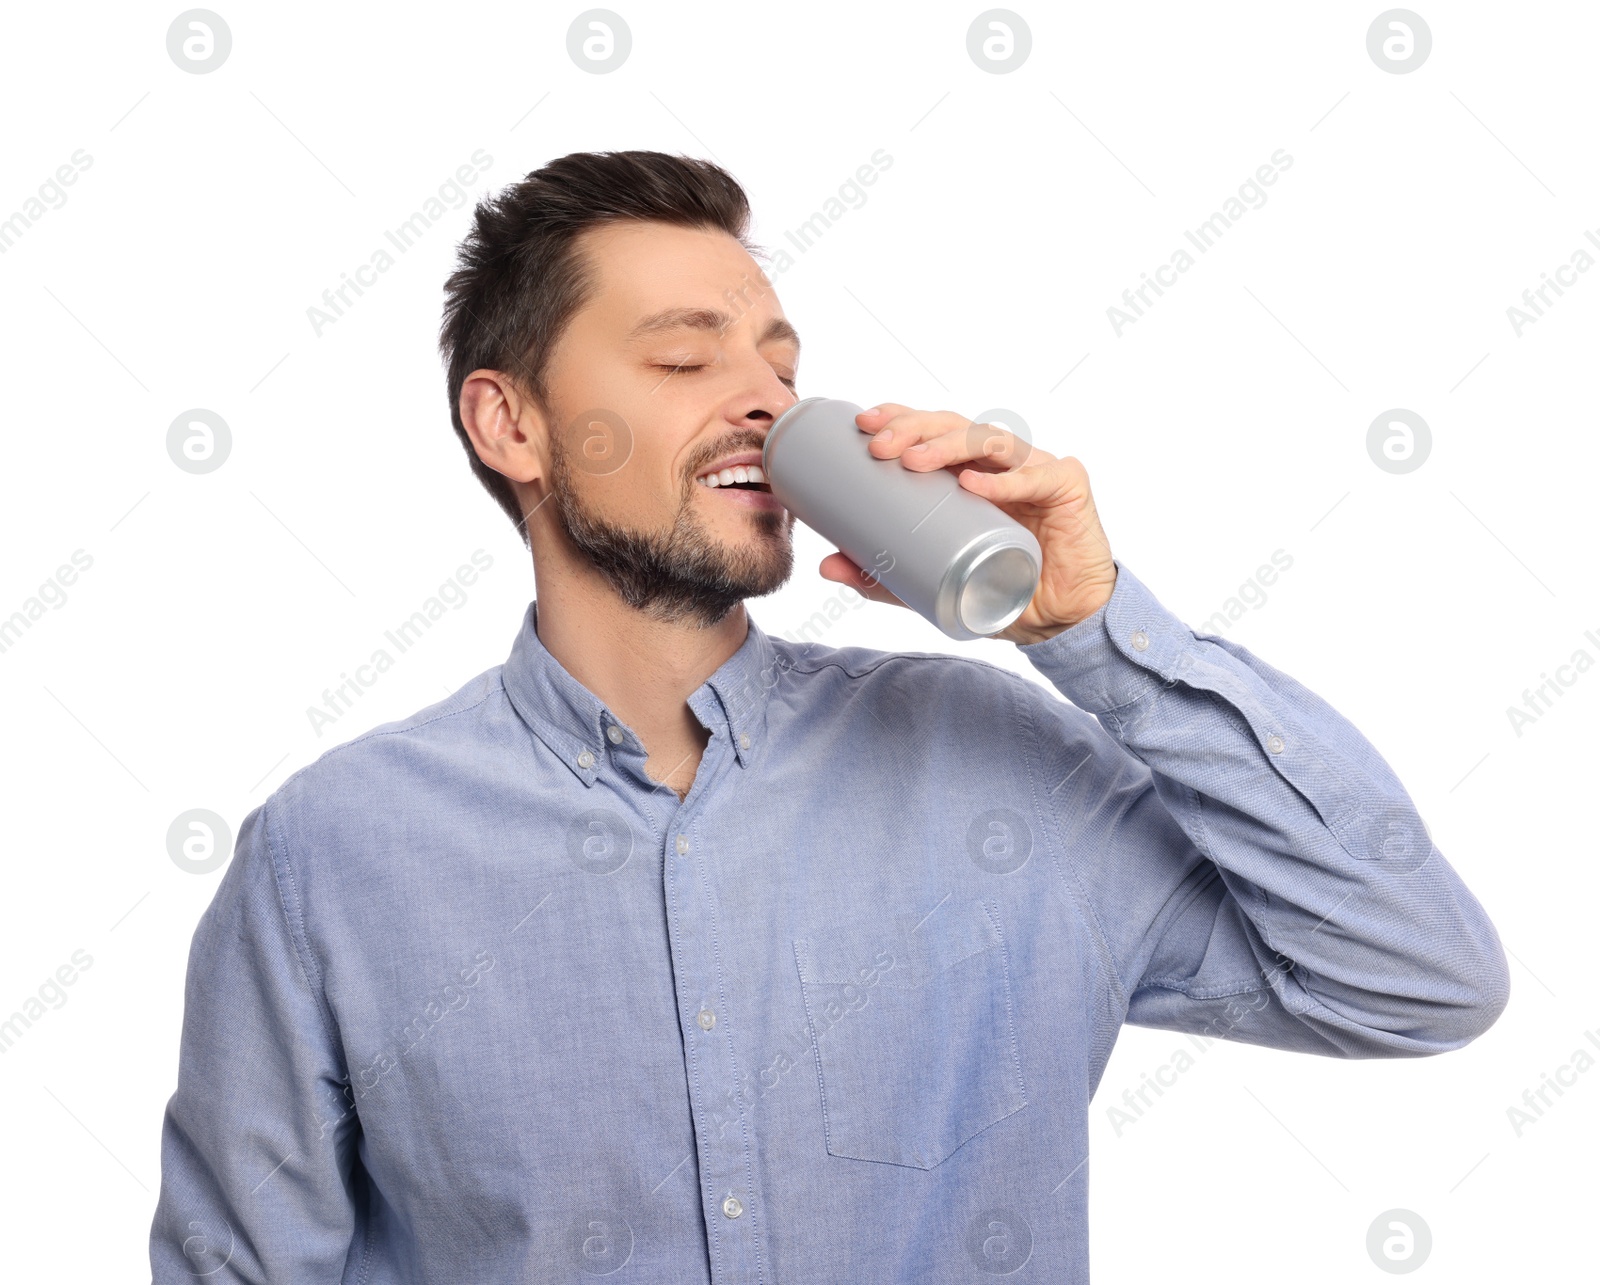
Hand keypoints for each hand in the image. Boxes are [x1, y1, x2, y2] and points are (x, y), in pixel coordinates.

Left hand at [816, 404, 1116, 642]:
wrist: (1059, 619)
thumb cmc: (999, 588)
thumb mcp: (930, 583)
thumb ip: (883, 576)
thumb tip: (826, 565)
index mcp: (969, 472)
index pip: (932, 430)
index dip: (900, 417)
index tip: (863, 425)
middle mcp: (1000, 463)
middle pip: (955, 425)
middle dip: (913, 428)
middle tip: (878, 446)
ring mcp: (1035, 469)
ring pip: (990, 440)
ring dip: (947, 445)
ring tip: (913, 461)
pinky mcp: (1067, 487)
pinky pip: (1036, 476)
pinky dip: (1004, 481)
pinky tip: (973, 485)